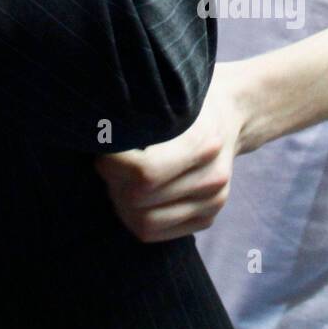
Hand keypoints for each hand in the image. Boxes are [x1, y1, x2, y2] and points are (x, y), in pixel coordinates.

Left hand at [94, 65, 246, 242]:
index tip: (103, 146)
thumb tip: (94, 134)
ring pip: (144, 222)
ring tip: (116, 177)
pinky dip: (133, 216)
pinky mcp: (207, 219)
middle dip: (112, 180)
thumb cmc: (189, 99)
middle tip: (106, 160)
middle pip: (139, 199)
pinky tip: (128, 193)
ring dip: (119, 202)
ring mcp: (212, 203)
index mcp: (204, 144)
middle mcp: (212, 179)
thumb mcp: (167, 96)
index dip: (113, 163)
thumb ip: (138, 115)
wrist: (233, 112)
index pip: (144, 172)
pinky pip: (154, 232)